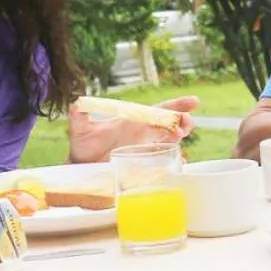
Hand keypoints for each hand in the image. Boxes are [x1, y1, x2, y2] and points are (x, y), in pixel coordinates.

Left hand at [68, 96, 197, 163]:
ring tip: (181, 135)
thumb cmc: (82, 146)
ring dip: (178, 136)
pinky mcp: (143, 164)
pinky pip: (162, 160)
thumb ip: (79, 114)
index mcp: (134, 121)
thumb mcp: (80, 128)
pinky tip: (178, 159)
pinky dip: (173, 159)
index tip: (193, 102)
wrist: (80, 167)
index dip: (176, 106)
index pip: (159, 110)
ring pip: (169, 141)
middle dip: (182, 122)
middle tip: (188, 123)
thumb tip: (77, 102)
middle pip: (170, 124)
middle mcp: (142, 133)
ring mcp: (144, 149)